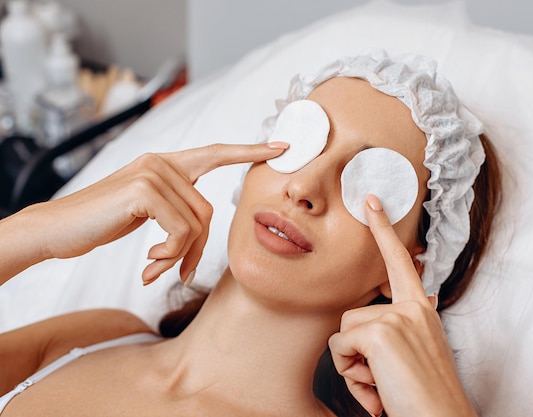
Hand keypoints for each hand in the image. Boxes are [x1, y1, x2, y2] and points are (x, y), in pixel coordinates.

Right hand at [12, 143, 286, 284]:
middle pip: (207, 211)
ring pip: (196, 224)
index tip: (281, 147)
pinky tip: (149, 264)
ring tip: (155, 268)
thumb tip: (201, 228)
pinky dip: (169, 254)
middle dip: (197, 249)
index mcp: (166, 163)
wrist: (57, 229)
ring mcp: (153, 173)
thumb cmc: (103, 222)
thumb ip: (176, 207)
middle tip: (177, 271)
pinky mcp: (144, 190)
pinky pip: (180, 231)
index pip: (216, 153)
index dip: (249, 151)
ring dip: (179, 256)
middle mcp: (162, 162)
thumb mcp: (147, 210)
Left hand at [328, 194, 476, 416]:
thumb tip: (365, 331)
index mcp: (420, 310)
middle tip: (379, 379)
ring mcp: (398, 317)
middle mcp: (412, 308)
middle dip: (354, 350)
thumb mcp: (415, 353)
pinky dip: (350, 372)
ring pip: (343, 330)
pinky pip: (340, 347)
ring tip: (380, 386)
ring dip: (352, 365)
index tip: (372, 200)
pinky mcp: (382, 332)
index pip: (400, 261)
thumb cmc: (425, 396)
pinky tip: (377, 390)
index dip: (384, 230)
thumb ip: (397, 332)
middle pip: (352, 313)